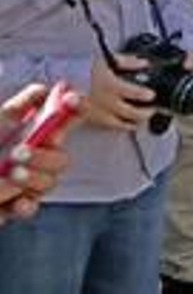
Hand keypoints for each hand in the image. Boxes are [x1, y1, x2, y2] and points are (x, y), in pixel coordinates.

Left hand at [0, 85, 76, 223]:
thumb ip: (18, 107)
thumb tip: (42, 90)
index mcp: (33, 134)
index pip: (67, 119)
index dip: (77, 108)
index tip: (70, 100)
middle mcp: (35, 159)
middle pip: (61, 158)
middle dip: (44, 156)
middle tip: (18, 153)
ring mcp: (27, 185)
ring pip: (49, 182)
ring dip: (33, 178)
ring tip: (9, 174)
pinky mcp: (14, 207)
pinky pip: (30, 208)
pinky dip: (25, 205)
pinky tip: (16, 201)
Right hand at [83, 55, 155, 131]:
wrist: (54, 79)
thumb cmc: (78, 66)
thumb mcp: (105, 58)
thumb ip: (127, 62)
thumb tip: (143, 63)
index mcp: (112, 86)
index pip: (136, 94)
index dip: (147, 95)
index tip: (151, 95)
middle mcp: (106, 102)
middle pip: (131, 112)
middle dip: (144, 113)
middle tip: (151, 111)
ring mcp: (96, 112)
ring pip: (118, 123)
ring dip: (131, 123)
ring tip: (139, 122)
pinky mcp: (86, 118)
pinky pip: (104, 126)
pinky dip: (115, 126)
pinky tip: (120, 125)